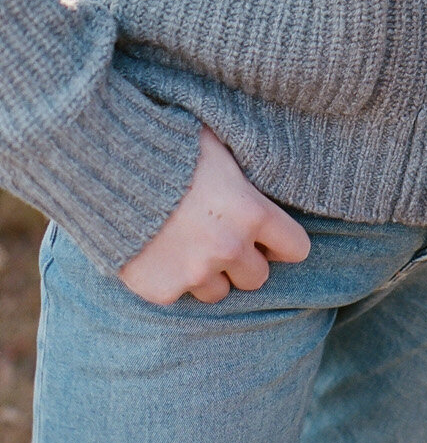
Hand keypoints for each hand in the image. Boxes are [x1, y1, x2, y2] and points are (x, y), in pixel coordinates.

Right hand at [118, 124, 310, 304]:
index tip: (270, 238)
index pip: (296, 248)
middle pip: (258, 277)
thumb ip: (244, 168)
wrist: (113, 173)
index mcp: (253, 212)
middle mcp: (231, 248)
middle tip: (223, 241)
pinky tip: (160, 252)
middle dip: (244, 262)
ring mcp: (197, 273)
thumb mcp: (220, 146)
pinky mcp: (165, 291)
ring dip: (210, 275)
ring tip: (190, 246)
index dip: (283, 243)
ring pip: (220, 292)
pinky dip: (174, 280)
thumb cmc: (174, 149)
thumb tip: (262, 150)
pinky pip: (180, 295)